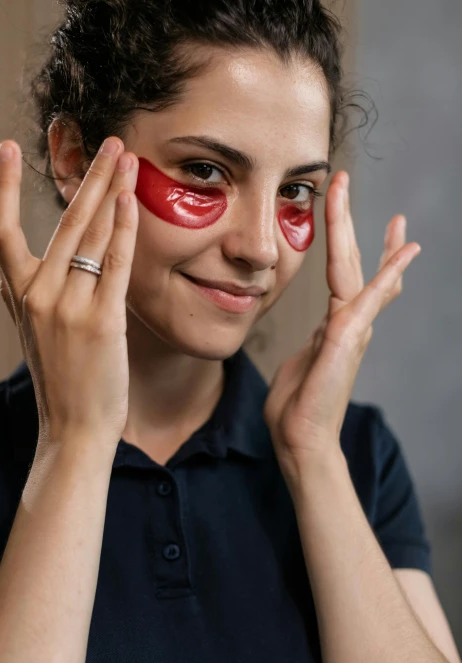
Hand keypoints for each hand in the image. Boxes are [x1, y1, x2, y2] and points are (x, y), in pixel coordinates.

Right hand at [0, 136, 138, 451]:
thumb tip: (10, 277)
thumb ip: (21, 301)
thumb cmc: (60, 382)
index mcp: (18, 296)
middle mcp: (37, 295)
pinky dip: (122, 229)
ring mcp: (68, 306)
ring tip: (128, 158)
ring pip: (89, 235)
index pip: (0, 232)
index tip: (6, 146)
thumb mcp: (30, 337)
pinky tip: (131, 200)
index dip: (0, 186)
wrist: (74, 429)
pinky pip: (112, 263)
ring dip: (111, 191)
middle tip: (109, 141)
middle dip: (88, 176)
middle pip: (62, 220)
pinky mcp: (101, 320)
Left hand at [263, 171, 420, 470]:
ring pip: (361, 273)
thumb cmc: (295, 408)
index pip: (343, 274)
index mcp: (334, 326)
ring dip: (369, 238)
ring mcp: (352, 330)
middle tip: (346, 183)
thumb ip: (312, 343)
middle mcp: (348, 323)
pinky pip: (368, 299)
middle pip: (353, 263)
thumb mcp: (300, 363)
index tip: (342, 210)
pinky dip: (389, 274)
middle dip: (350, 222)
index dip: (345, 240)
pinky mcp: (348, 339)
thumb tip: (319, 333)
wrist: (300, 440)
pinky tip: (407, 252)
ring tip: (396, 217)